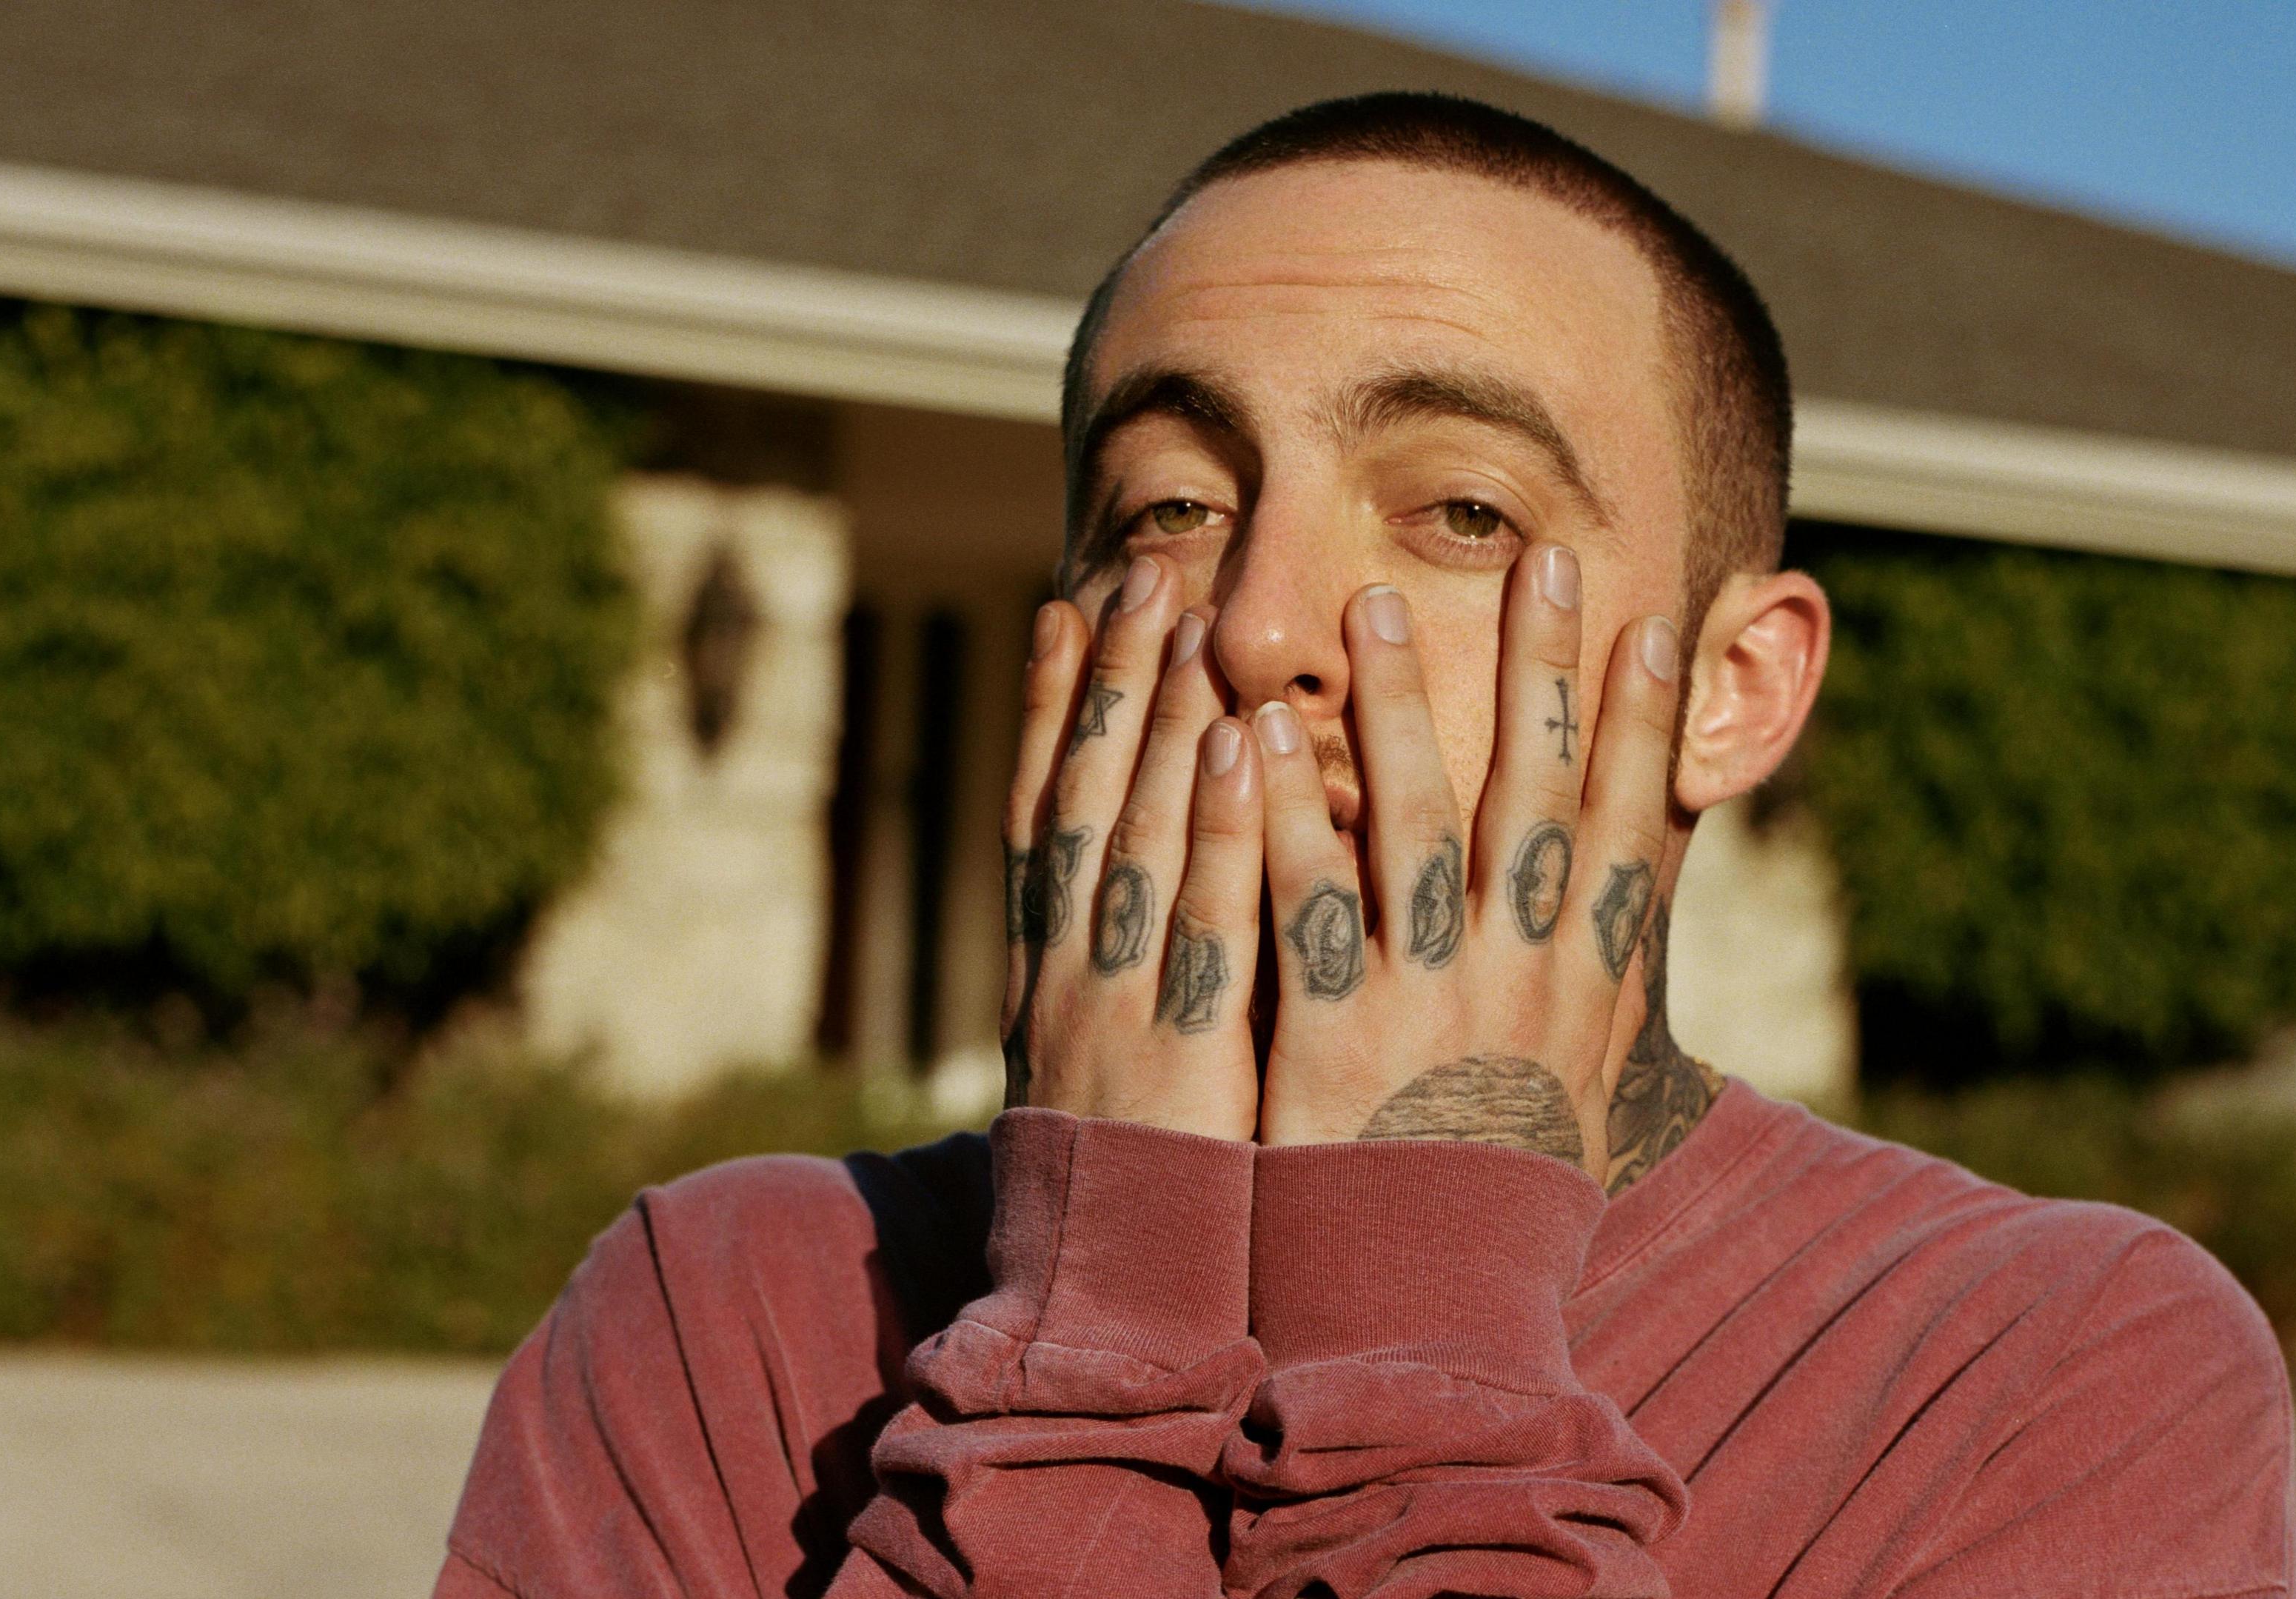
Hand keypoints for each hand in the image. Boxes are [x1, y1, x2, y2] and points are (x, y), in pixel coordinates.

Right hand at [1002, 554, 1260, 1139]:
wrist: (1109, 1305)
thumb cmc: (1138, 1185)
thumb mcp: (1119, 1062)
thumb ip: (1140, 973)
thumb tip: (1165, 896)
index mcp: (1054, 966)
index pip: (1052, 810)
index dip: (1057, 707)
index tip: (1072, 609)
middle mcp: (1073, 965)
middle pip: (1086, 797)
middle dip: (1110, 680)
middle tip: (1137, 569)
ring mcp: (1118, 999)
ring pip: (1138, 833)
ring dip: (1161, 718)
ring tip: (1187, 614)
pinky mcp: (1181, 1044)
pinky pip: (1205, 917)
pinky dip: (1221, 826)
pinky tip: (1243, 744)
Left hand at [1250, 543, 1681, 1171]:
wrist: (1431, 1304)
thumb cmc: (1507, 1196)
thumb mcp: (1584, 1088)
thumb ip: (1603, 992)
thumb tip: (1636, 906)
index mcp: (1586, 984)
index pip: (1632, 827)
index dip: (1646, 722)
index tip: (1658, 625)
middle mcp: (1523, 973)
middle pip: (1540, 794)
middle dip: (1546, 670)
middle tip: (1550, 556)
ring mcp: (1431, 993)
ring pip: (1418, 821)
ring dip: (1406, 705)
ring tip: (1383, 601)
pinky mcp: (1336, 1025)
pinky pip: (1306, 895)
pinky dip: (1286, 809)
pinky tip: (1258, 732)